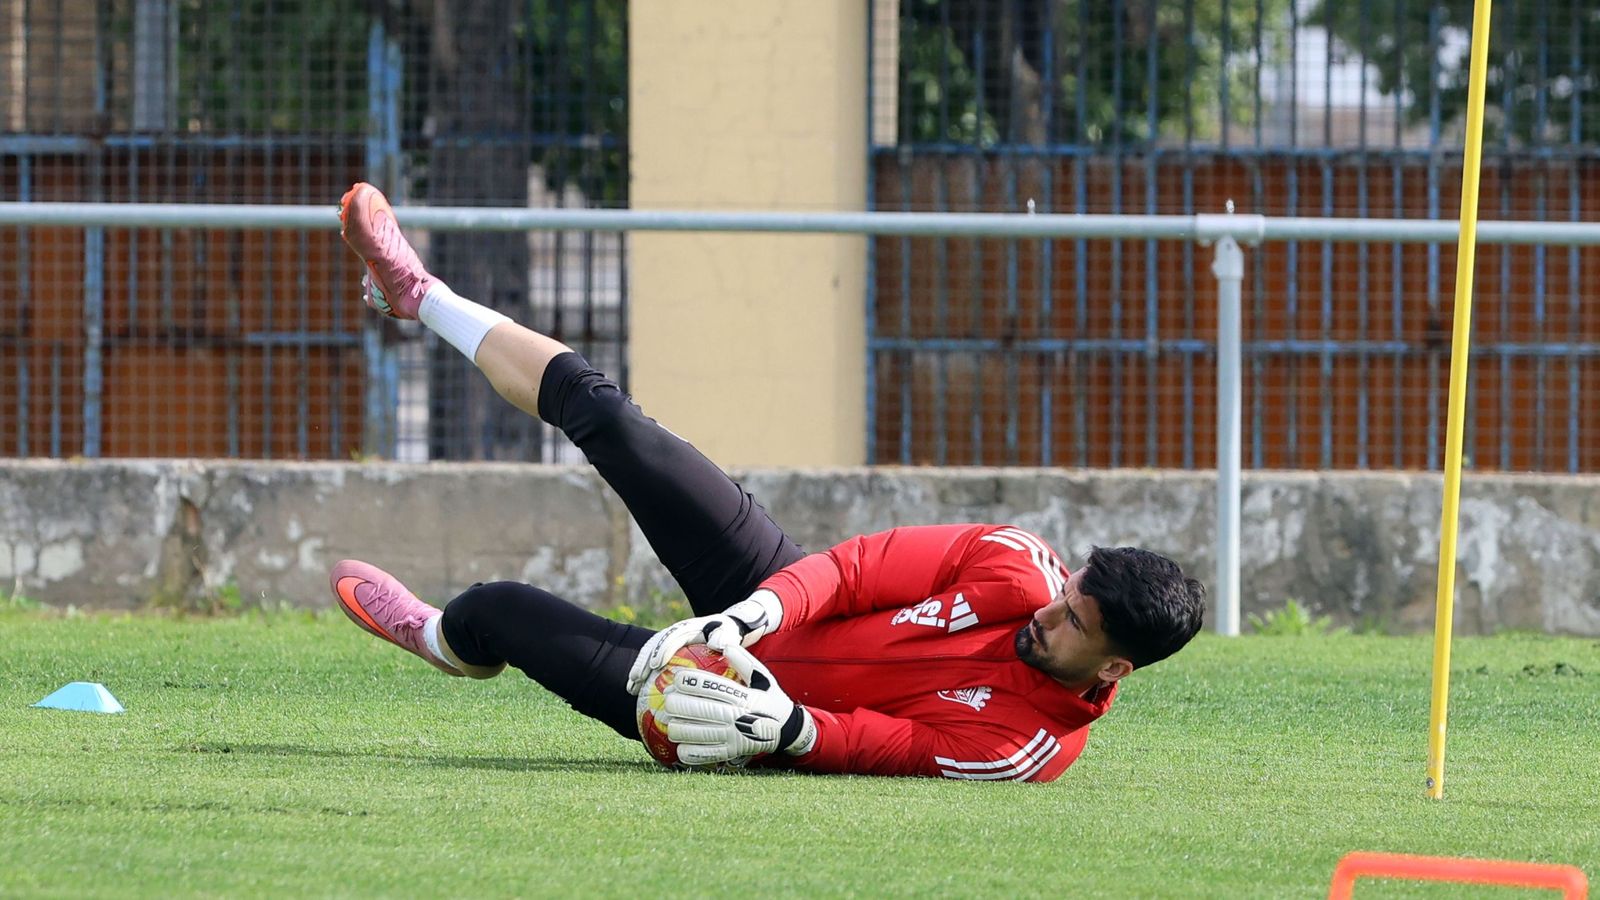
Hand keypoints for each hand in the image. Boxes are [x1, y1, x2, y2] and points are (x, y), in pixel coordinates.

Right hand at [624, 590, 781, 694]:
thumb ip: (725, 636)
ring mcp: (670, 642)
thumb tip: (718, 645)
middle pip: (654, 646)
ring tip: (631, 688)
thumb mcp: (730, 632)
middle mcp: (676, 633)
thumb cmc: (731, 634)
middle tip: (635, 679)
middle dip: (643, 661)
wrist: (728, 628)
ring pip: (650, 654)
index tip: (655, 665)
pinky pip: (654, 663)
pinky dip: (646, 676)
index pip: (672, 636)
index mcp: (689, 628)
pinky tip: (639, 693)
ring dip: (639, 670)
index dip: (662, 649)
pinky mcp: (669, 652)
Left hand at [661, 644, 817, 765]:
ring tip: (669, 721)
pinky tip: (679, 745)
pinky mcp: (731, 753)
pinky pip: (706, 754)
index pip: (714, 687)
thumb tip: (725, 645)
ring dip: (680, 727)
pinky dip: (689, 752)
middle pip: (702, 710)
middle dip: (680, 703)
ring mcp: (734, 737)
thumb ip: (745, 662)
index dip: (692, 681)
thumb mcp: (763, 678)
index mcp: (746, 697)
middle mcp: (739, 718)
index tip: (677, 677)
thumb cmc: (770, 699)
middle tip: (667, 698)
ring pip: (699, 734)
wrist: (787, 731)